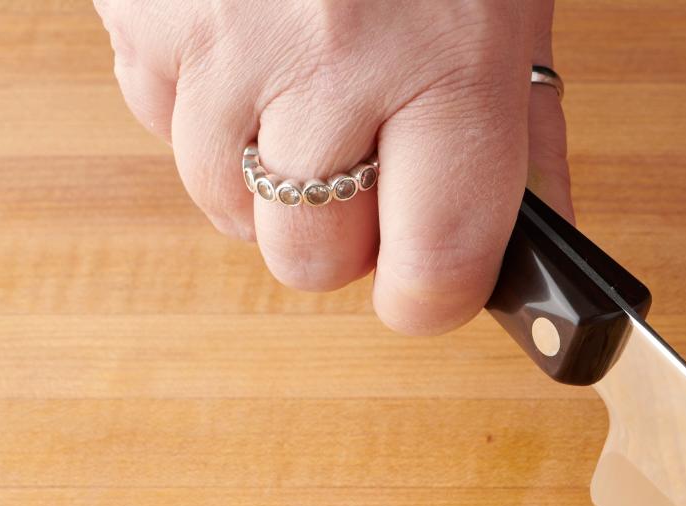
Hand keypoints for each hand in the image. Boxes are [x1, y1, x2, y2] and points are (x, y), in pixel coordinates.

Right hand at [94, 0, 568, 333]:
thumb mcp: (507, 17)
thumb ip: (527, 146)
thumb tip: (544, 263)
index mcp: (448, 71)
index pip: (430, 270)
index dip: (430, 296)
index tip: (431, 285)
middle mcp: (331, 63)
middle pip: (311, 259)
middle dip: (342, 237)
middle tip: (369, 167)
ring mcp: (222, 39)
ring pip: (224, 205)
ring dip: (264, 177)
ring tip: (306, 93)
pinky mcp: (141, 11)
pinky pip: (157, 122)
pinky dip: (201, 109)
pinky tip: (248, 45)